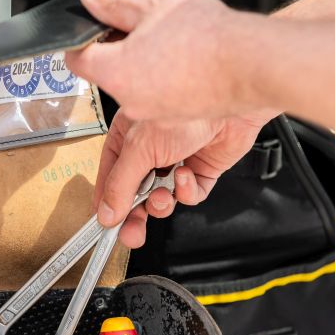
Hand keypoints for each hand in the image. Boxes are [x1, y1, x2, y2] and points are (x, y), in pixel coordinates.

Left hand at [65, 0, 251, 121]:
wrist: (250, 64)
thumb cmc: (207, 38)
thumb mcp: (152, 7)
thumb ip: (114, 3)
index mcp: (115, 72)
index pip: (77, 58)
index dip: (80, 40)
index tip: (91, 30)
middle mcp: (129, 101)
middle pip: (106, 73)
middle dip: (116, 50)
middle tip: (140, 28)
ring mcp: (153, 114)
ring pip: (133, 86)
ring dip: (141, 65)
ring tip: (168, 43)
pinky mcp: (174, 120)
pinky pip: (157, 98)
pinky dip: (162, 81)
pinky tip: (183, 63)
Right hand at [95, 112, 272, 247]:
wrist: (230, 99)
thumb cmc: (183, 108)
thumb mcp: (139, 149)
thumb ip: (121, 185)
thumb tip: (106, 214)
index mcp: (126, 138)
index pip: (110, 176)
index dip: (106, 201)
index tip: (105, 223)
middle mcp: (150, 150)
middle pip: (135, 193)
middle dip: (134, 215)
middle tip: (132, 234)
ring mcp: (177, 160)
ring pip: (163, 198)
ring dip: (162, 203)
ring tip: (164, 196)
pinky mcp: (203, 170)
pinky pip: (189, 194)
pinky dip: (187, 191)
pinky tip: (187, 176)